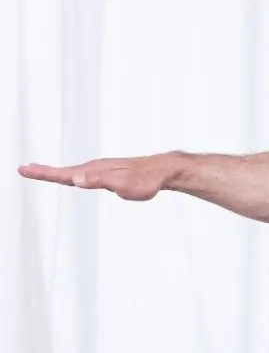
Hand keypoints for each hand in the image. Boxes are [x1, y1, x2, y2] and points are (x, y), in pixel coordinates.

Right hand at [17, 153, 174, 200]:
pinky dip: (72, 174)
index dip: (44, 173)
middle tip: (24, 169)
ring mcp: (101, 170)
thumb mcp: (122, 184)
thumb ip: (99, 180)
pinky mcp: (108, 174)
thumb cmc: (145, 180)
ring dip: (55, 172)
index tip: (25, 170)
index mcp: (94, 171)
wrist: (161, 171)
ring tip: (40, 170)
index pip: (64, 174)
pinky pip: (85, 174)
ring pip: (73, 172)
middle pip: (64, 171)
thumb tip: (75, 178)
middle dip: (43, 171)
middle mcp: (95, 168)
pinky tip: (73, 176)